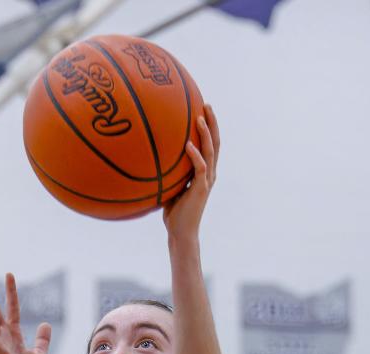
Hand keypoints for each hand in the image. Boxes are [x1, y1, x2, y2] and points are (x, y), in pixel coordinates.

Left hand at [163, 105, 217, 239]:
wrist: (181, 233)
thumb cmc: (173, 214)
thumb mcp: (170, 188)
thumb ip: (168, 173)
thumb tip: (153, 159)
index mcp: (204, 172)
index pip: (211, 145)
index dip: (210, 128)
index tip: (203, 110)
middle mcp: (209, 173)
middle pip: (216, 142)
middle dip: (213, 122)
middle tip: (207, 104)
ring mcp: (207, 180)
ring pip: (212, 151)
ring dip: (207, 133)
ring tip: (201, 116)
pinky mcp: (201, 189)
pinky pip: (200, 167)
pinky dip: (195, 154)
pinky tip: (188, 143)